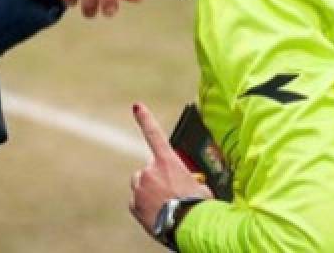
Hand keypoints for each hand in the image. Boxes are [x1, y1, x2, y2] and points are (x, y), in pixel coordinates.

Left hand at [129, 102, 211, 235]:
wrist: (188, 227)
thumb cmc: (198, 206)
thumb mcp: (199, 186)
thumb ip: (187, 178)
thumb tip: (187, 183)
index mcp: (168, 161)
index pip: (154, 134)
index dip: (145, 118)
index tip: (136, 106)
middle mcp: (150, 170)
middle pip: (149, 169)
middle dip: (157, 178)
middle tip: (171, 193)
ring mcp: (140, 187)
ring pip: (141, 185)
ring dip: (150, 191)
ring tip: (166, 205)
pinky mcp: (133, 204)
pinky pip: (137, 202)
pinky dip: (144, 206)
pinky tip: (158, 214)